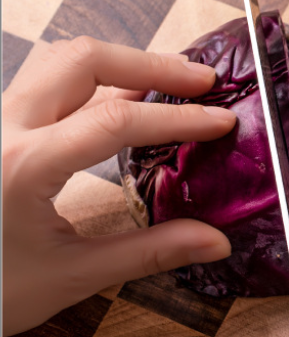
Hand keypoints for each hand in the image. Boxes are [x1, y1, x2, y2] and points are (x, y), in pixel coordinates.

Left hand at [2, 36, 237, 336]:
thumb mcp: (71, 276)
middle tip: (201, 81)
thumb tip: (212, 242)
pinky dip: (96, 78)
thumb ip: (150, 253)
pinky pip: (48, 81)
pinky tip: (125, 96)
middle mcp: (2, 129)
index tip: (219, 121)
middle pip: (84, 60)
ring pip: (62, 60)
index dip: (178, 118)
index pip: (116, 120)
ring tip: (169, 80)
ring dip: (122, 60)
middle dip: (152, 63)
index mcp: (22, 167)